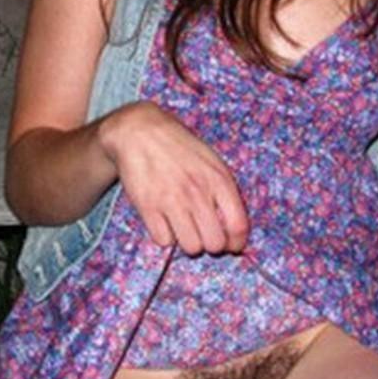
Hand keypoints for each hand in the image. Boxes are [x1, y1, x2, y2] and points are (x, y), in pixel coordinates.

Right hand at [98, 101, 248, 254]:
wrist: (139, 131)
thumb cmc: (179, 146)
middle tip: (204, 234)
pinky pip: (164, 241)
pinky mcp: (148, 207)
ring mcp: (172, 201)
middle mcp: (197, 192)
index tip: (232, 245)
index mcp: (218, 180)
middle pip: (215, 243)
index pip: (238, 226)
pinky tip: (165, 221)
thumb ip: (224, 191)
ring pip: (191, 247)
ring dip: (189, 242)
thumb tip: (233, 229)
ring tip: (184, 228)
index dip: (236, 242)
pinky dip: (165, 236)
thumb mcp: (211, 161)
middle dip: (211, 244)